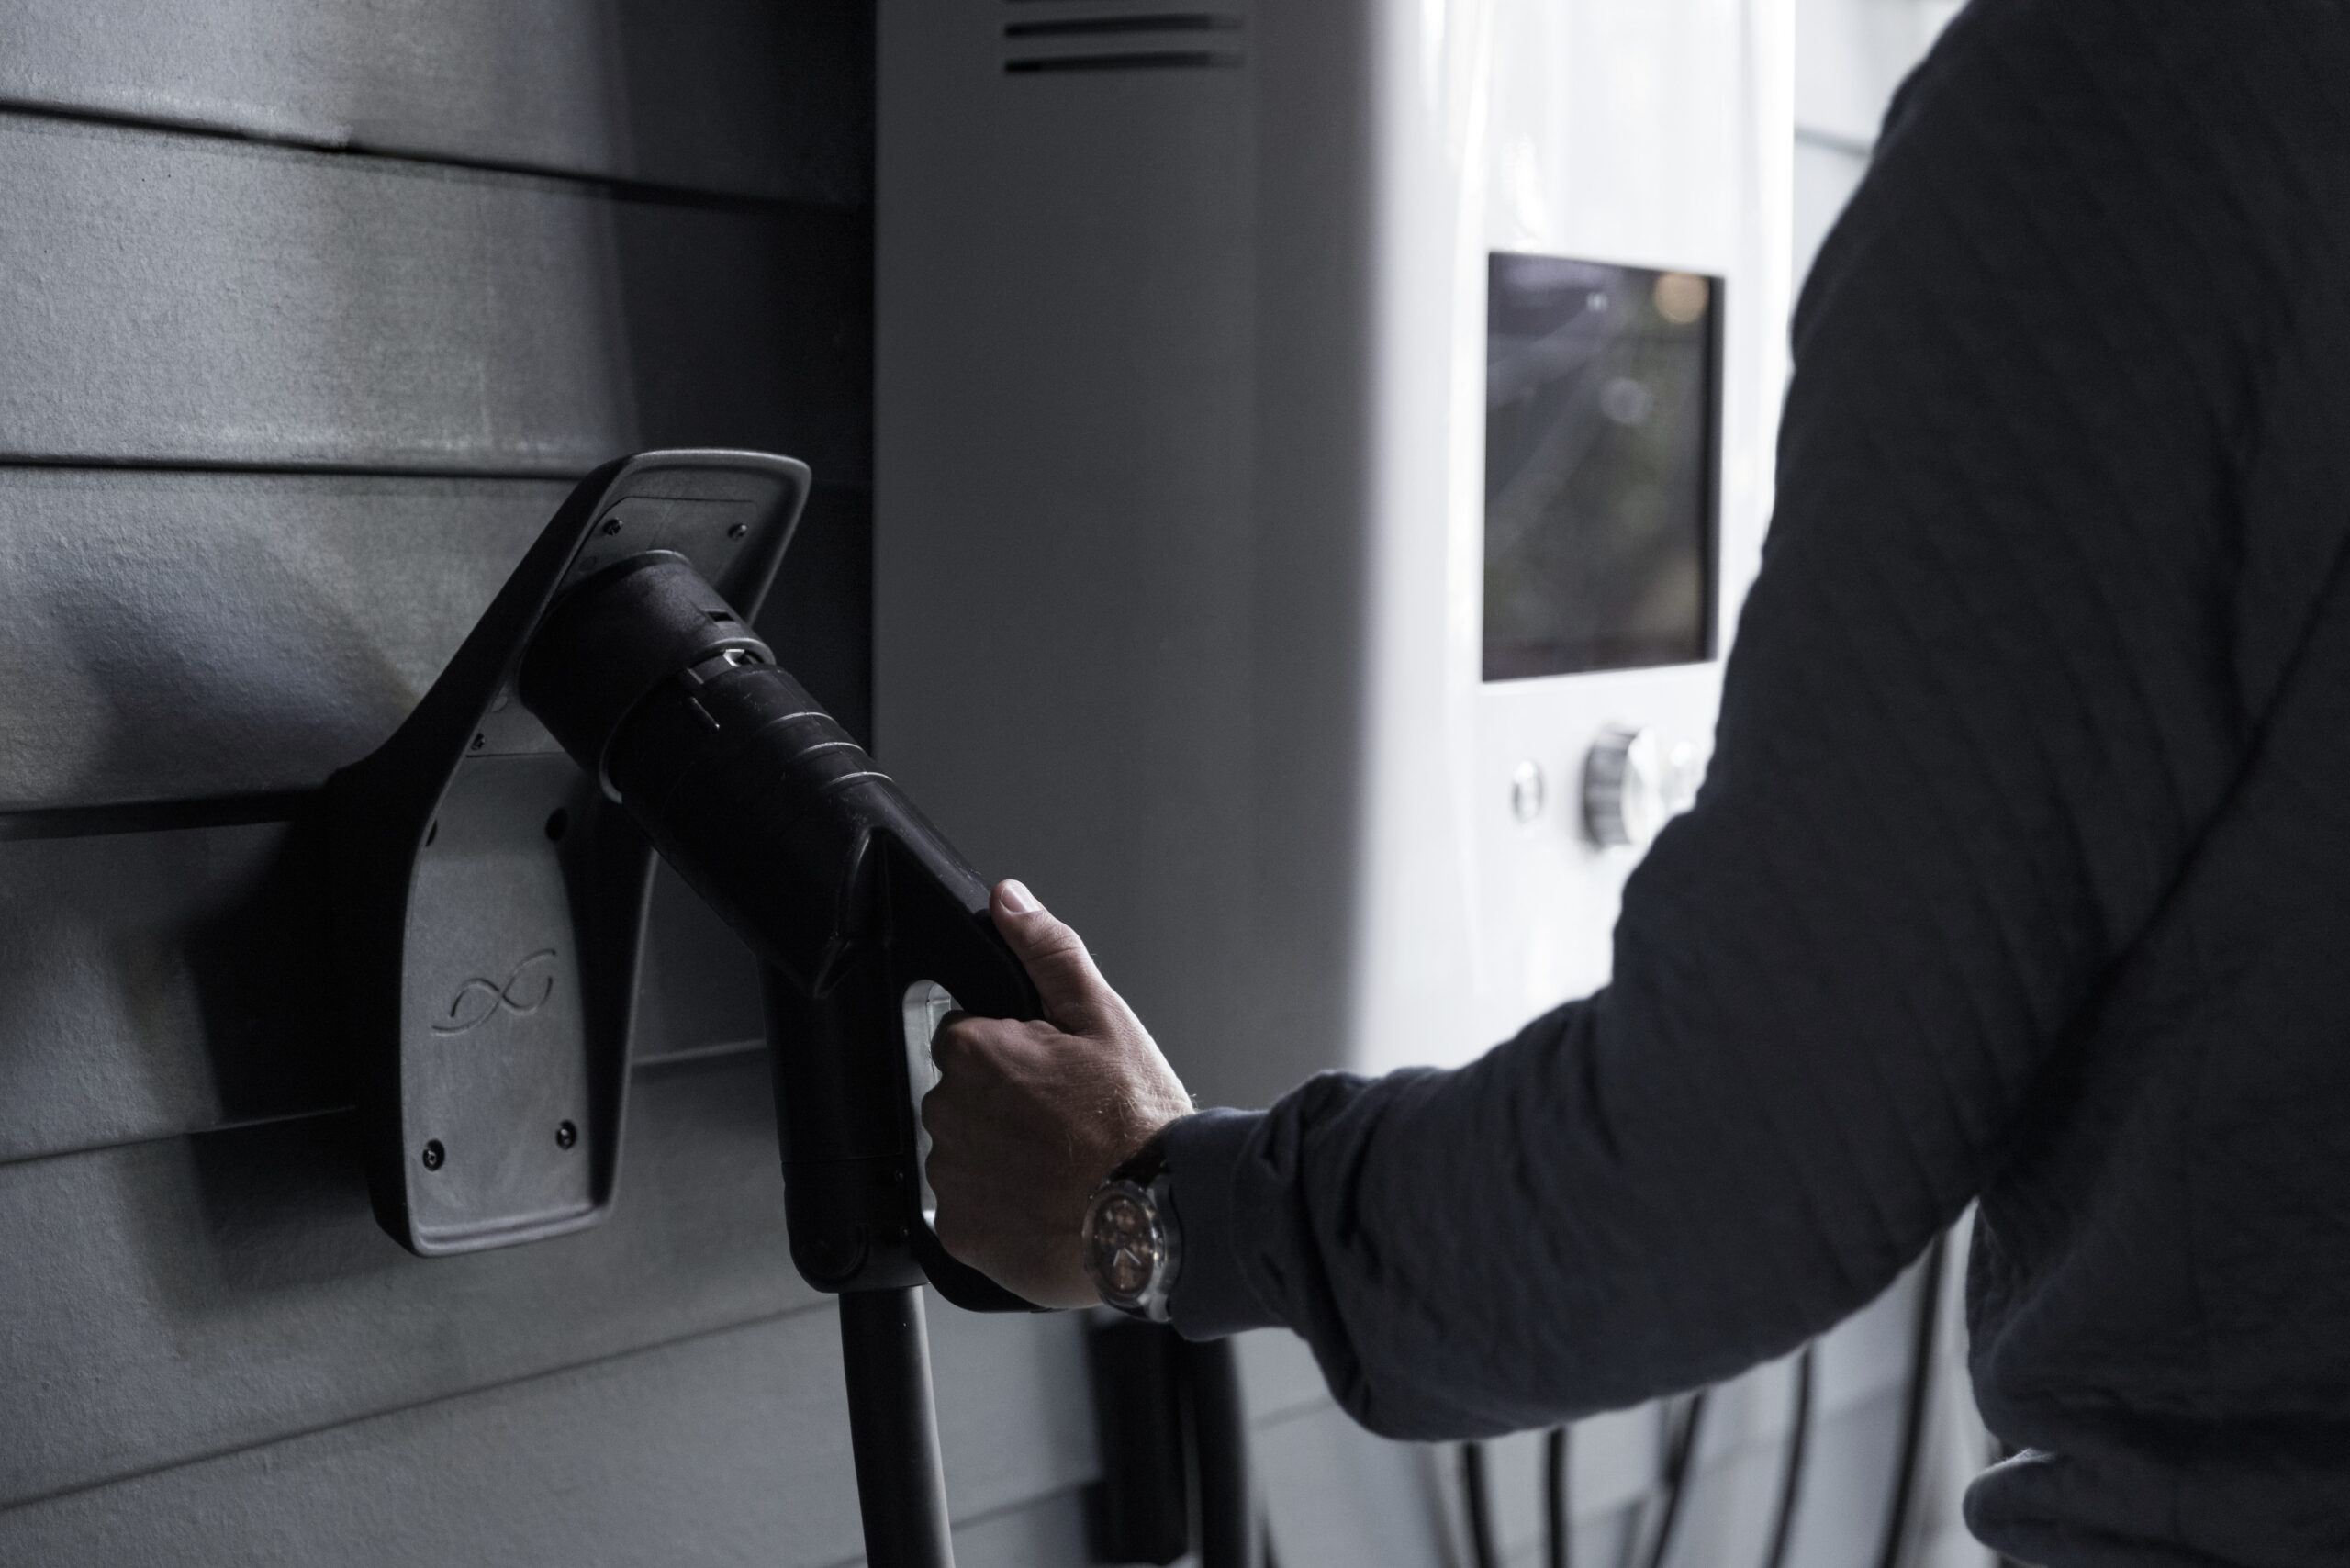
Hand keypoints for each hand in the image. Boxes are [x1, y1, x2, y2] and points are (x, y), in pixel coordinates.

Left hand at [922, 880, 1193, 1306]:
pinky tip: (1046, 1202)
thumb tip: (1009, 902)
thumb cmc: (1139, 1121)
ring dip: (1000, 1156)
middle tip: (1064, 1121)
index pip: (967, 1038)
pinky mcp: (961, 1233)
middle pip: (963, 1096)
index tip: (1052, 1076)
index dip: (1014, 1053)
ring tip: (1061, 1165)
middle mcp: (950, 1113)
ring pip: (965, 1153)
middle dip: (1003, 1104)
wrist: (1161, 1215)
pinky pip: (967, 1211)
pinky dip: (999, 1210)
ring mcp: (953, 1178)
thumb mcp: (1105, 1017)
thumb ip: (1048, 951)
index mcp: (977, 1052)